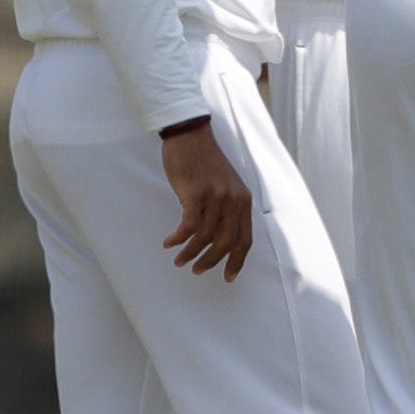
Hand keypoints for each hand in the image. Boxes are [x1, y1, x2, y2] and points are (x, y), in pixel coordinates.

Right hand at [159, 119, 254, 280]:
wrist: (191, 136)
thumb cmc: (204, 163)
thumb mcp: (226, 186)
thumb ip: (227, 209)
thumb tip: (220, 238)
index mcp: (243, 201)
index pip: (245, 238)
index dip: (237, 260)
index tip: (228, 277)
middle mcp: (234, 200)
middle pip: (226, 242)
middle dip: (212, 261)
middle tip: (197, 270)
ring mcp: (216, 196)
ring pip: (205, 237)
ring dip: (190, 252)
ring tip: (179, 259)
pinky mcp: (196, 193)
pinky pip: (188, 226)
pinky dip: (179, 238)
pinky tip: (169, 243)